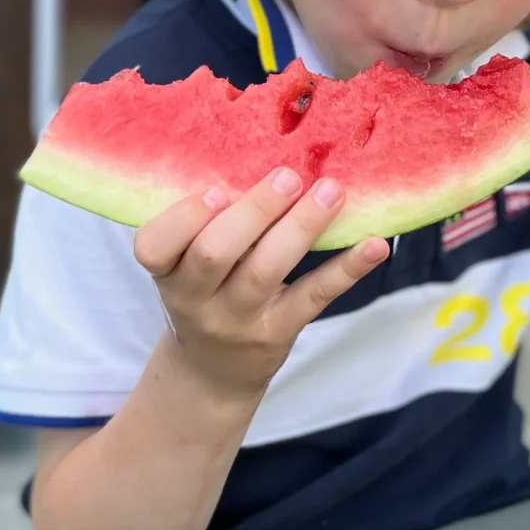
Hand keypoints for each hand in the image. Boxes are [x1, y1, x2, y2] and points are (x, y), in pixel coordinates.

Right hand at [133, 167, 389, 399]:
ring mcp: (237, 319)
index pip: (154, 246)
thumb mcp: (185, 266)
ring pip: (265, 271)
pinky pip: (313, 297)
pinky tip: (375, 245)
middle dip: (253, 211)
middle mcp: (195, 298)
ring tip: (332, 191)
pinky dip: (347, 269)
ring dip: (301, 227)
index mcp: (166, 271)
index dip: (183, 217)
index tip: (217, 189)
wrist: (211, 373)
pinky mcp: (278, 333)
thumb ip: (209, 223)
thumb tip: (265, 155)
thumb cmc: (203, 294)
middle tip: (288, 176)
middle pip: (215, 254)